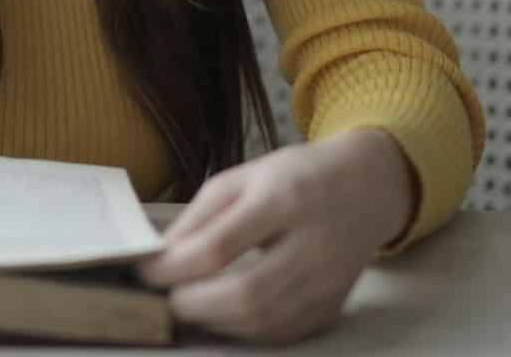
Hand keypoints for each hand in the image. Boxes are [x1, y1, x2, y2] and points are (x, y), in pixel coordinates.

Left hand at [138, 129, 416, 343]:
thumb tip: (161, 259)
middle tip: (161, 300)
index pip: (221, 245)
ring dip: (213, 321)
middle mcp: (312, 245)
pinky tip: (220, 315)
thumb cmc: (295, 177)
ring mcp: (328, 282)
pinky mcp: (332, 307)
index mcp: (284, 200)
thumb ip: (200, 217)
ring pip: (263, 321)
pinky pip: (280, 333)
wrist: (367, 188)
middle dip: (192, 304)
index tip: (143, 272)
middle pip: (246, 294)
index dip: (174, 267)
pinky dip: (242, 330)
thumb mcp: (242, 177)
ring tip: (185, 306)